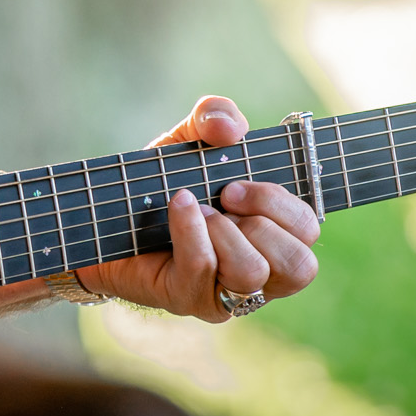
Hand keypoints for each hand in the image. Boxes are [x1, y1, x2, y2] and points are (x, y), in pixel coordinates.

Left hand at [75, 96, 320, 322]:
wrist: (105, 212)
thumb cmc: (162, 181)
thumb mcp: (190, 138)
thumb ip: (215, 116)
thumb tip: (232, 129)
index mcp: (274, 236)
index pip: (309, 232)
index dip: (280, 203)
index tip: (237, 183)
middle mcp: (261, 273)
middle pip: (298, 265)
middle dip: (262, 220)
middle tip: (225, 196)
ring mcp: (226, 294)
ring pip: (253, 272)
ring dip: (224, 230)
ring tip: (199, 209)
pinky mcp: (189, 299)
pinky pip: (203, 270)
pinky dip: (191, 230)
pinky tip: (178, 206)